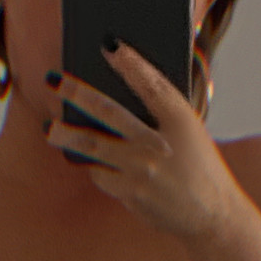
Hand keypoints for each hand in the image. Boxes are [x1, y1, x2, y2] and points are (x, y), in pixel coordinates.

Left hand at [43, 39, 243, 241]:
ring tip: (50, 130)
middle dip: (77, 94)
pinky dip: (97, 167)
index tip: (109, 46)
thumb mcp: (189, 131)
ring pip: (94, 147)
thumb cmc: (198, 168)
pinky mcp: (131, 194)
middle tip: (54, 82)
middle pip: (109, 112)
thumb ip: (161, 113)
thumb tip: (120, 96)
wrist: (210, 214)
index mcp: (180, 121)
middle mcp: (157, 144)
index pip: (152, 85)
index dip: (130, 64)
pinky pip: (101, 175)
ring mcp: (142, 171)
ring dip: (68, 137)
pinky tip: (98, 164)